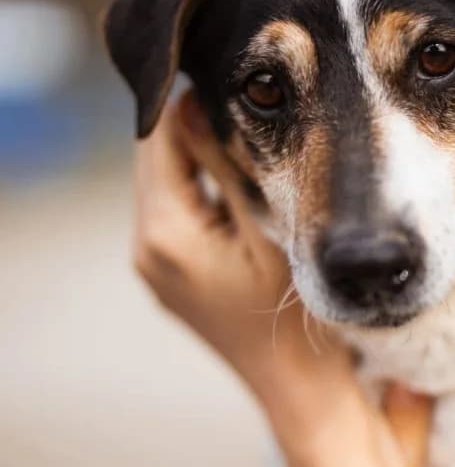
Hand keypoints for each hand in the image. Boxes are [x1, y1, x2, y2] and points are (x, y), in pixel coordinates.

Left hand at [133, 91, 352, 430]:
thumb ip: (228, 167)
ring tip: (240, 135)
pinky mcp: (164, 273)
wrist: (293, 385)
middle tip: (238, 99)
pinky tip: (230, 182)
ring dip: (192, 156)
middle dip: (188, 126)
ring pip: (161, 183)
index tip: (232, 82)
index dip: (190, 102)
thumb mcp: (271, 231)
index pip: (161, 140)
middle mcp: (146, 247)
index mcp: (168, 233)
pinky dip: (193, 189)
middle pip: (154, 159)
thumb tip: (197, 104)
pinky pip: (169, 212)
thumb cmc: (296, 316)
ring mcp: (151, 264)